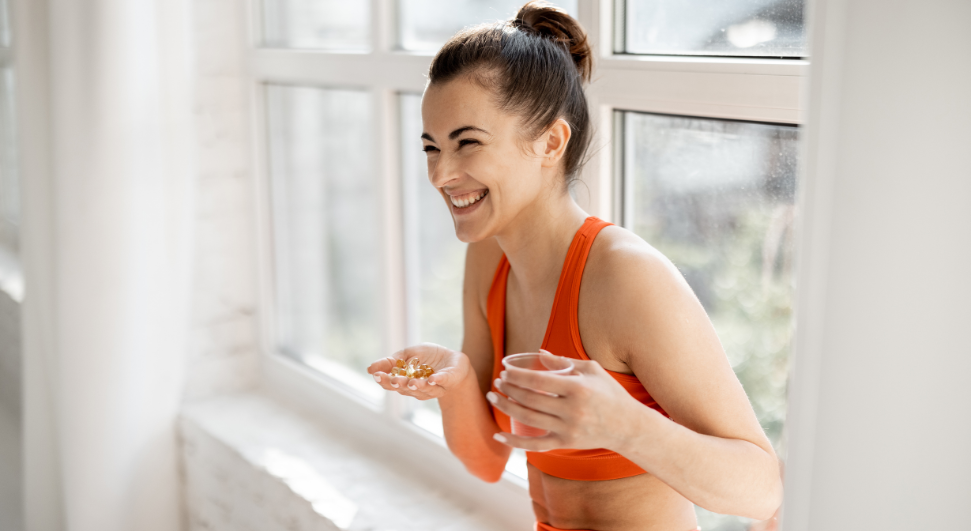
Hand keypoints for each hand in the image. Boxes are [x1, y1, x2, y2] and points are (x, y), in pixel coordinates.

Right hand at [367, 343, 470, 399]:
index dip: (385, 381)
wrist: (454, 360)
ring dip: (417, 386)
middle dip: (399, 384)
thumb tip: (370, 368)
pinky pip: (443, 382)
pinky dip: (437, 381)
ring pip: (424, 389)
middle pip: (407, 389)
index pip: (393, 383)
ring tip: (411, 382)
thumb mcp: (408, 354)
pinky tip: (432, 379)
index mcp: (407, 382)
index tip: (376, 375)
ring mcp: (434, 387)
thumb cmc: (429, 357)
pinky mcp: (449, 381)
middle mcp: (419, 388)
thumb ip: (392, 361)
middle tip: (392, 380)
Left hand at [487, 351, 651, 451]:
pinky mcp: (565, 444)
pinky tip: (498, 436)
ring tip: (494, 397)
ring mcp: (568, 429)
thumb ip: (564, 362)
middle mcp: (572, 410)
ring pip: (528, 419)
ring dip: (507, 407)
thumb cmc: (610, 393)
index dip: (517, 376)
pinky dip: (514, 443)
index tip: (505, 371)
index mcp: (577, 388)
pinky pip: (534, 445)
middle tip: (497, 382)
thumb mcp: (592, 370)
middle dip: (509, 389)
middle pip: (530, 399)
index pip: (538, 380)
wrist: (628, 426)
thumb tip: (538, 354)